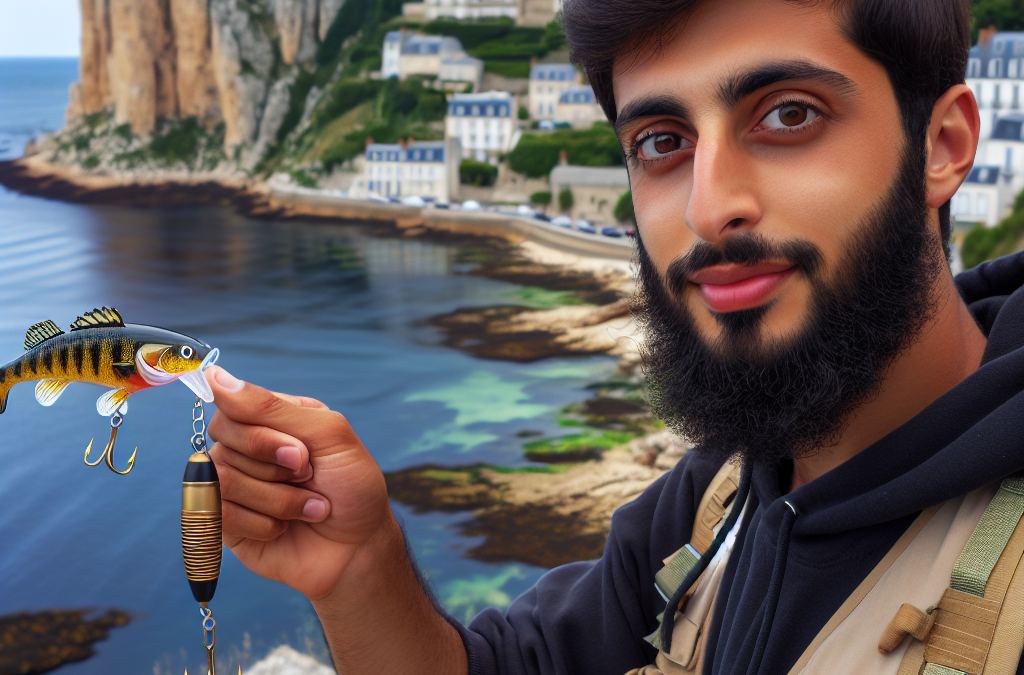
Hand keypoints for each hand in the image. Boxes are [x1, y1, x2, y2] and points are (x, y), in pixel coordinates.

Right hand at [204, 366, 390, 599]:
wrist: (360, 547)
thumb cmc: (353, 487)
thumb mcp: (328, 434)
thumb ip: (271, 406)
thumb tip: (215, 376)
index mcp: (272, 419)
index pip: (232, 410)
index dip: (263, 436)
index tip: (302, 453)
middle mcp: (247, 449)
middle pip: (223, 444)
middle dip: (274, 469)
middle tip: (309, 478)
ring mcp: (234, 486)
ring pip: (224, 481)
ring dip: (278, 500)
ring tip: (309, 508)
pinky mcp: (226, 523)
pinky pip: (221, 516)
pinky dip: (265, 524)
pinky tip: (286, 528)